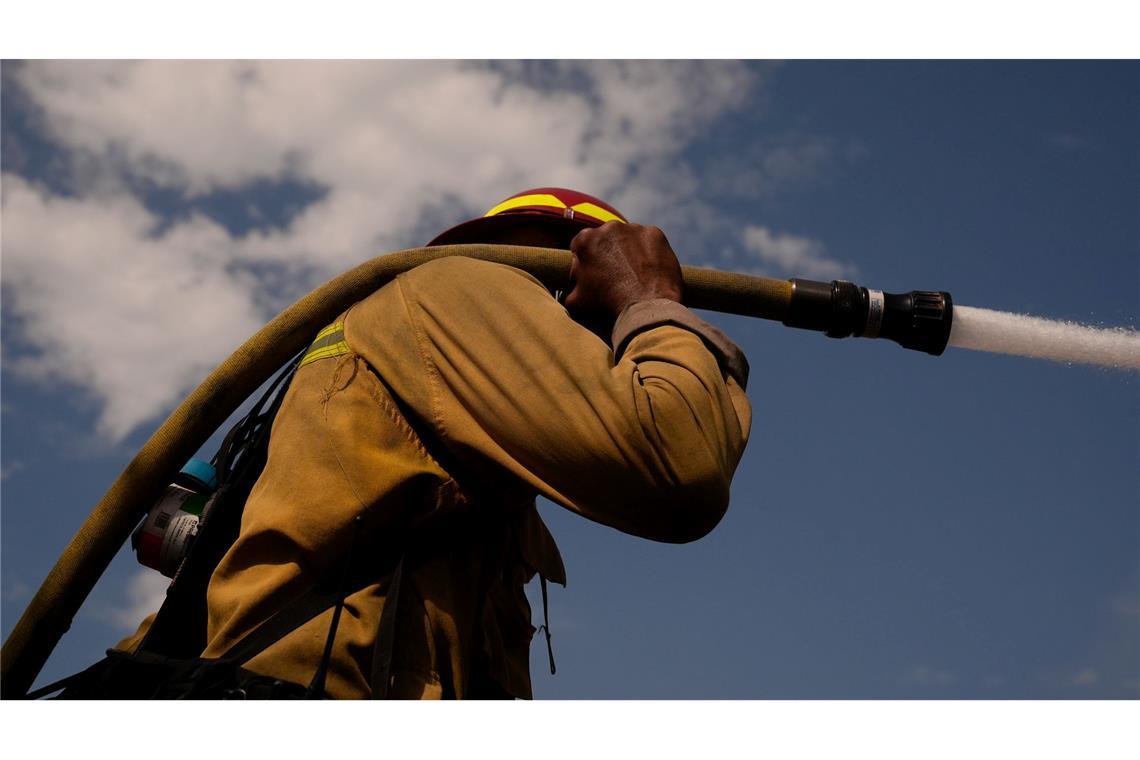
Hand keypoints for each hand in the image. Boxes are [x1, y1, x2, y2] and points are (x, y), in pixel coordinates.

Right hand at [564, 222, 683, 320]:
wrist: (645, 307)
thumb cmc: (608, 305)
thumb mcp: (576, 302)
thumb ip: (568, 288)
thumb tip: (568, 286)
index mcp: (585, 240)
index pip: (581, 245)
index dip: (586, 260)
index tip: (594, 273)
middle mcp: (609, 227)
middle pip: (606, 238)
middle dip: (608, 252)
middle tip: (615, 275)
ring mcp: (634, 229)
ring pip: (628, 237)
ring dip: (629, 250)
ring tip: (634, 274)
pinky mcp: (655, 234)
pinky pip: (649, 241)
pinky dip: (649, 252)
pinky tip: (649, 270)